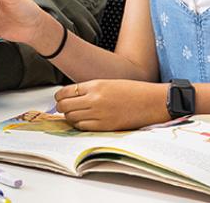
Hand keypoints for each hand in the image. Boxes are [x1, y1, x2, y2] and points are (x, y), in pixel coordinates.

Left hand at [54, 80, 168, 130]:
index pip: (65, 91)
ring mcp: (99, 114)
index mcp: (95, 85)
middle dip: (61, 107)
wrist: (151, 102)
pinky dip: (78, 125)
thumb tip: (72, 97)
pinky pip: (82, 127)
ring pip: (71, 118)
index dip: (59, 96)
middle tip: (63, 107)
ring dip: (69, 117)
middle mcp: (94, 99)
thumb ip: (90, 89)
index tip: (58, 98)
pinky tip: (82, 121)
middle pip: (65, 106)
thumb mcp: (108, 83)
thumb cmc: (133, 91)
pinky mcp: (104, 126)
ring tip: (73, 114)